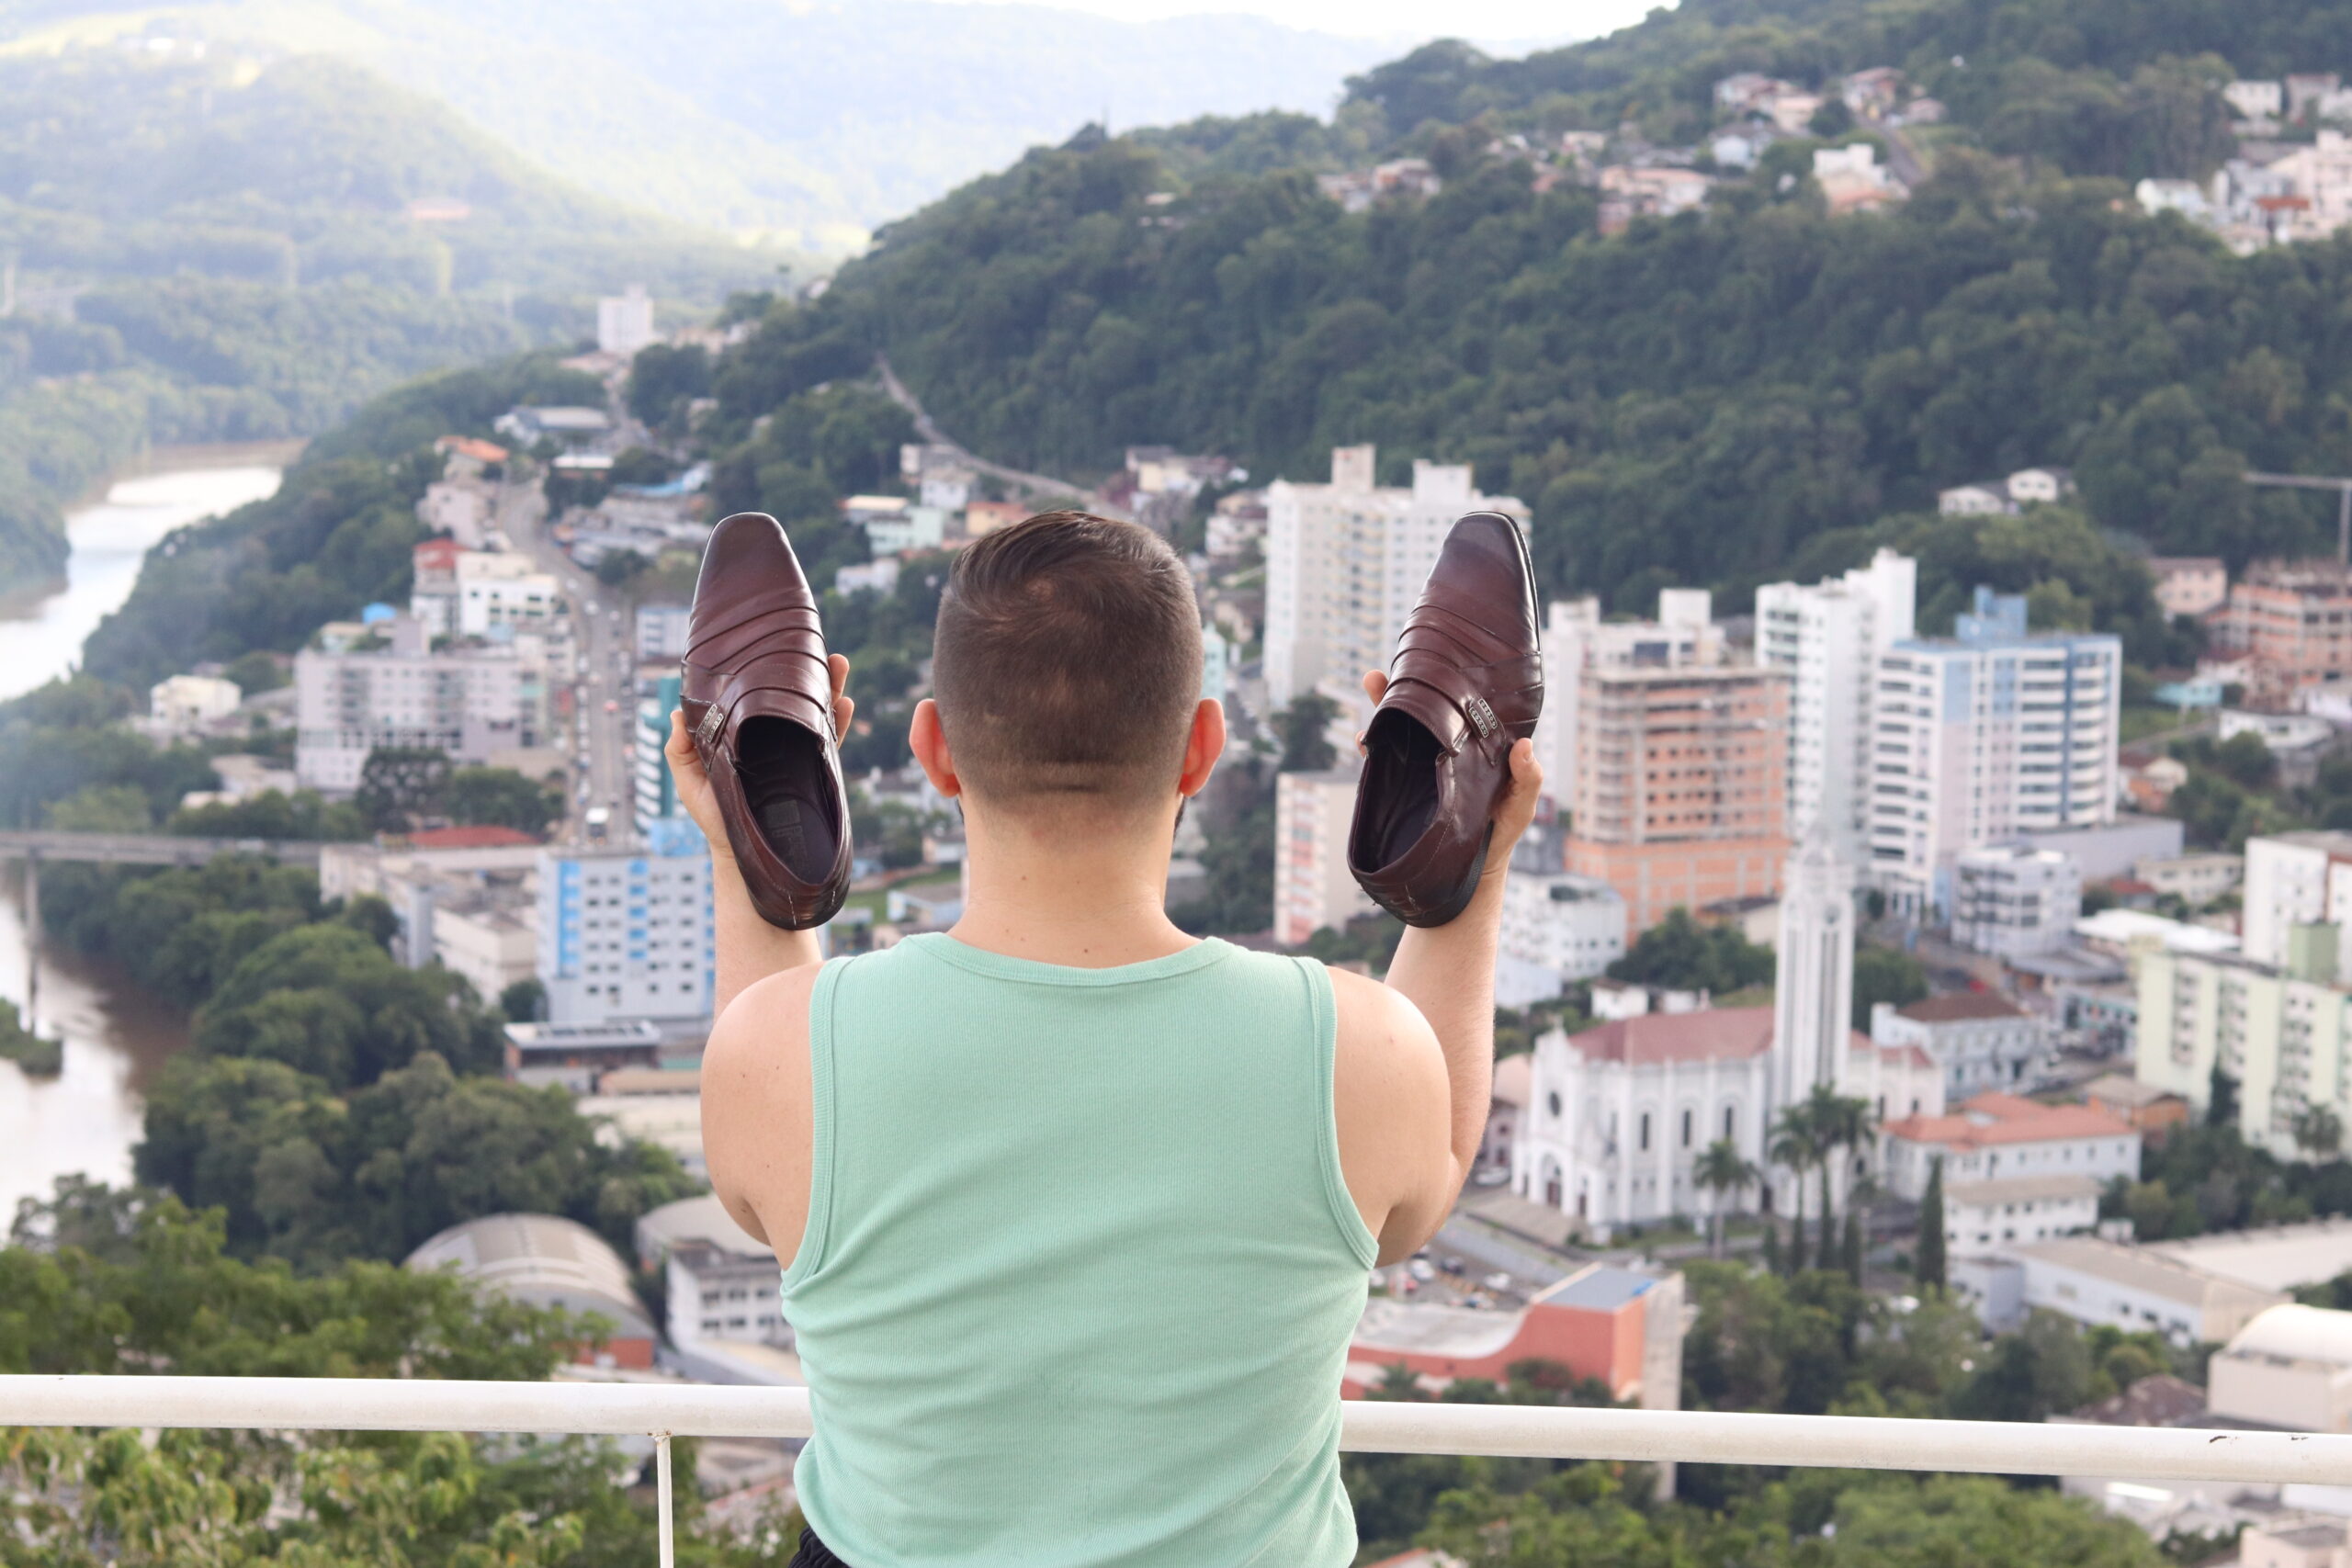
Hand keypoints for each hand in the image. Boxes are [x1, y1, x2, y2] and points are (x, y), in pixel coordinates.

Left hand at [668, 654, 854, 858]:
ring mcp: (794, 752)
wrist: (743, 853)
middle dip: (807, 669)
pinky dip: (838, 723)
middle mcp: (773, 737)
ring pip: (815, 712)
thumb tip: (677, 712)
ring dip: (830, 686)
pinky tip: (845, 703)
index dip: (767, 669)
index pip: (758, 693)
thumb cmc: (713, 816)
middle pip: (792, 695)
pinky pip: (829, 743)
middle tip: (815, 644)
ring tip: (838, 662)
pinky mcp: (811, 771)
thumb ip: (681, 749)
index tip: (772, 644)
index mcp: (745, 732)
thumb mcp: (689, 781)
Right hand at [1360, 668, 1542, 879]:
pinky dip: (1372, 750)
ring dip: (1381, 710)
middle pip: (1418, 712)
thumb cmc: (1503, 831)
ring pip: (1397, 731)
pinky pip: (1382, 765)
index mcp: (1472, 744)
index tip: (1433, 665)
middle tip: (1383, 672)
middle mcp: (1442, 748)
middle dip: (1398, 689)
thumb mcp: (1522, 806)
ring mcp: (1419, 767)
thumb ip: (1528, 779)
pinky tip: (1366, 741)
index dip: (1442, 685)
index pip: (1454, 708)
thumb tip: (1524, 745)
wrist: (1472, 869)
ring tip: (1373, 690)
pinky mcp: (1402, 789)